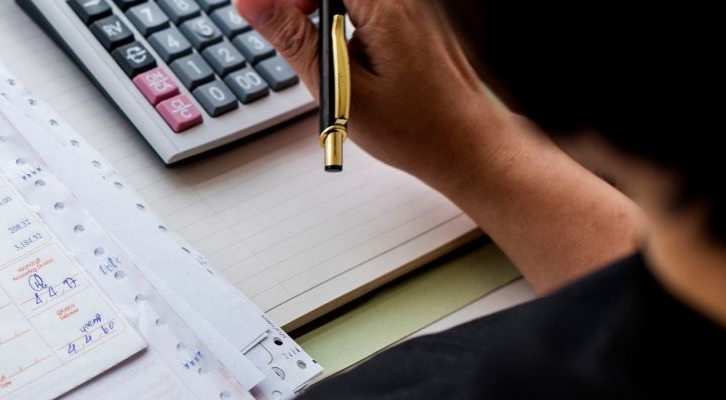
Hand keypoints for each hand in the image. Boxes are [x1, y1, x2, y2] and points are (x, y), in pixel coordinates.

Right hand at [235, 0, 645, 291]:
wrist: (470, 147)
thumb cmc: (417, 129)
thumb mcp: (341, 89)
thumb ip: (295, 40)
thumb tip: (255, 6)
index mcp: (386, 8)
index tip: (255, 9)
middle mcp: (404, 0)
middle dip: (298, 1)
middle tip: (276, 26)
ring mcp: (412, 7)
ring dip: (317, 10)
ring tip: (312, 50)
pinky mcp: (414, 19)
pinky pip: (366, 6)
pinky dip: (341, 19)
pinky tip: (340, 55)